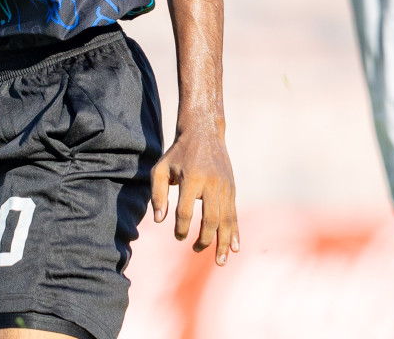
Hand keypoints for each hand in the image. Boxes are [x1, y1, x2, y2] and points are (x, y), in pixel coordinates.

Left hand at [150, 122, 238, 264]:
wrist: (204, 133)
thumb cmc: (178, 153)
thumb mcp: (161, 168)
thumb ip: (157, 194)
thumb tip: (159, 220)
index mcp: (191, 178)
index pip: (185, 211)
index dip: (180, 228)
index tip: (178, 235)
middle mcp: (211, 184)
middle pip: (210, 219)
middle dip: (204, 240)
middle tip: (195, 250)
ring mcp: (225, 187)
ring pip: (225, 220)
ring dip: (223, 242)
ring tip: (221, 262)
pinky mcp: (232, 189)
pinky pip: (233, 214)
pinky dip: (235, 232)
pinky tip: (235, 247)